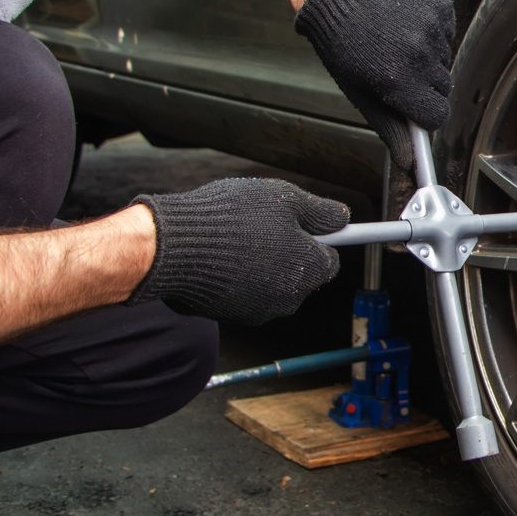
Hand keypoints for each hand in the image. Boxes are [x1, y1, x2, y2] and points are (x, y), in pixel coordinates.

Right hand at [126, 179, 349, 324]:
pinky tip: (219, 259)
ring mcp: (260, 311)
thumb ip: (319, 211)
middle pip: (301, 275)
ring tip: (235, 241)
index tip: (301, 226)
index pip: (329, 260)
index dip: (315, 240)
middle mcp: (291, 297)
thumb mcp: (284, 199)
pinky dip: (237, 280)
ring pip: (271, 285)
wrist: (174, 248)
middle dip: (287, 254)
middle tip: (262, 227)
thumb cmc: (230, 219)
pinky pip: (244, 294)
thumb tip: (342, 217)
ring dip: (261, 267)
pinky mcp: (232, 316)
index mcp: (310, 269)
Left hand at [294, 0, 453, 168]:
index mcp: (397, 79)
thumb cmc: (342, 44)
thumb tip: (409, 161)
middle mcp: (418, 52)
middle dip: (424, 85)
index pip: (437, 115)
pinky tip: (407, 24)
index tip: (411, 104)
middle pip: (443, 89)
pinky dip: (433, 32)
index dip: (423, 113)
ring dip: (427, 57)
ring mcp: (430, 25)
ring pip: (445, 60)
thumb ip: (389, 127)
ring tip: (397, 42)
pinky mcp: (438, 4)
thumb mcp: (359, 91)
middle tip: (397, 68)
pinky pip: (448, 32)